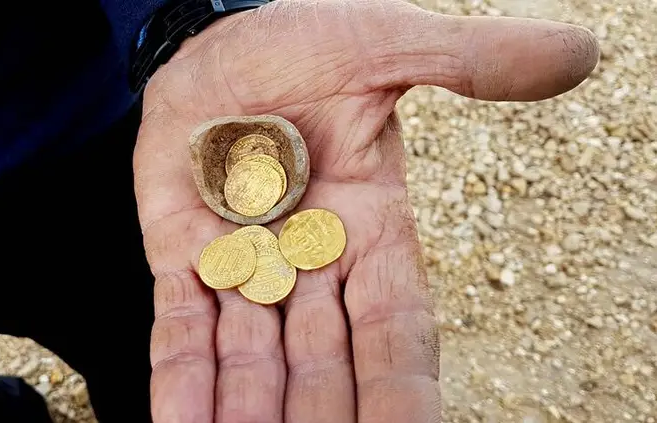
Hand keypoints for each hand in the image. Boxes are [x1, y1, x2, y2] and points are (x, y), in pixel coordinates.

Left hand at [134, 1, 597, 420]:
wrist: (216, 37)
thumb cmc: (303, 42)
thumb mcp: (390, 47)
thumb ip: (472, 63)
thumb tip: (579, 55)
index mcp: (371, 233)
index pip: (396, 337)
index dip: (400, 397)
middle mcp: (310, 265)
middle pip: (323, 368)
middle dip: (320, 420)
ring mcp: (243, 266)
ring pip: (252, 362)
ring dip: (249, 417)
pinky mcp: (181, 256)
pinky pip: (181, 330)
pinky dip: (183, 382)